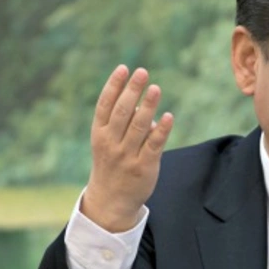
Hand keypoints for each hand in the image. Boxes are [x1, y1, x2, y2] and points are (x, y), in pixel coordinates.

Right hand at [82, 65, 173, 231]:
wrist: (110, 200)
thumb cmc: (111, 164)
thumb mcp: (106, 142)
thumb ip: (120, 122)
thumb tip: (147, 103)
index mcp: (99, 134)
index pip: (105, 105)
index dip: (114, 85)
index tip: (123, 68)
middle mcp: (111, 143)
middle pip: (122, 112)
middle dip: (132, 90)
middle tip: (142, 72)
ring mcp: (127, 156)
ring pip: (139, 126)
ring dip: (148, 106)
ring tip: (156, 88)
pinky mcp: (144, 167)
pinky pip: (154, 145)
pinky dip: (162, 130)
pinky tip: (168, 116)